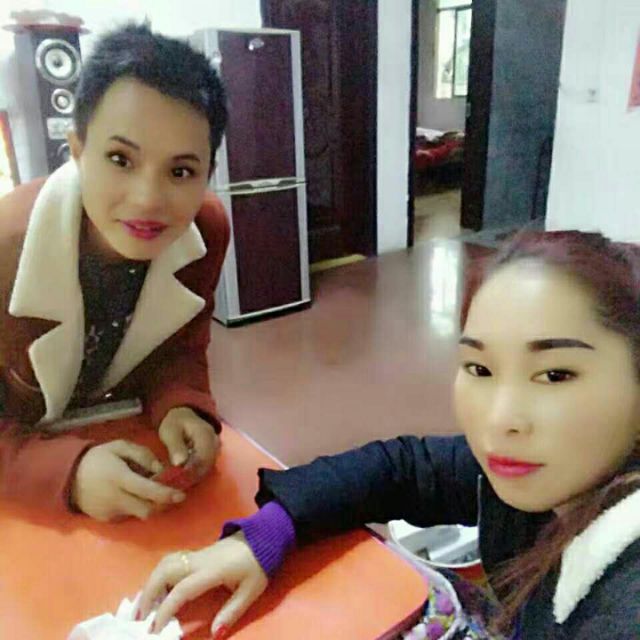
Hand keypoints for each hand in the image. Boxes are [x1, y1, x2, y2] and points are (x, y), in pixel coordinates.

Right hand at [72, 440, 185, 520]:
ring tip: (152, 493)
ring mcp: (110, 512)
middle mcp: (115, 498)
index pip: (147, 490)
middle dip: (163, 504)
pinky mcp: (107, 520)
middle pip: (147, 509)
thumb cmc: (98, 458)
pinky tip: (134, 497)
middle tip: (172, 494)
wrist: (69, 477)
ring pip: (140, 514)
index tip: (181, 494)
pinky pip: (129, 516)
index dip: (166, 494)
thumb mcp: (120, 447)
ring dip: (150, 505)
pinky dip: (137, 507)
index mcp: (119, 478)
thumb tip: (161, 469)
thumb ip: (143, 455)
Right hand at [137, 532, 267, 636]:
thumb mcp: (251, 590)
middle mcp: (199, 560)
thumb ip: (232, 612)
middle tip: (138, 618)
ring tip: (142, 606)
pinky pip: (171, 561)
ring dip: (150, 583)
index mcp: (212, 570)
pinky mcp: (197, 553)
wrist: (263, 536)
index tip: (154, 628)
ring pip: (165, 563)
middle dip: (148, 594)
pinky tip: (155, 590)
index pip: (182, 589)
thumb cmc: (258, 564)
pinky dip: (157, 575)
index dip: (166, 609)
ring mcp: (196, 554)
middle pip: (165, 571)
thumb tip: (215, 633)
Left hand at [158, 407, 219, 477]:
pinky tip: (185, 473)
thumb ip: (175, 446)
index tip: (175, 477)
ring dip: (193, 475)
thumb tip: (180, 463)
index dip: (190, 471)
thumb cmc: (175, 424)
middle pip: (207, 466)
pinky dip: (196, 472)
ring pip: (208, 468)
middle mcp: (215, 442)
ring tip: (178, 478)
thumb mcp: (170, 432)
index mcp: (206, 435)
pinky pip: (207, 467)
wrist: (184, 417)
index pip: (202, 459)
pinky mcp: (214, 454)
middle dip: (191, 476)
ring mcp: (216, 449)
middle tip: (175, 480)